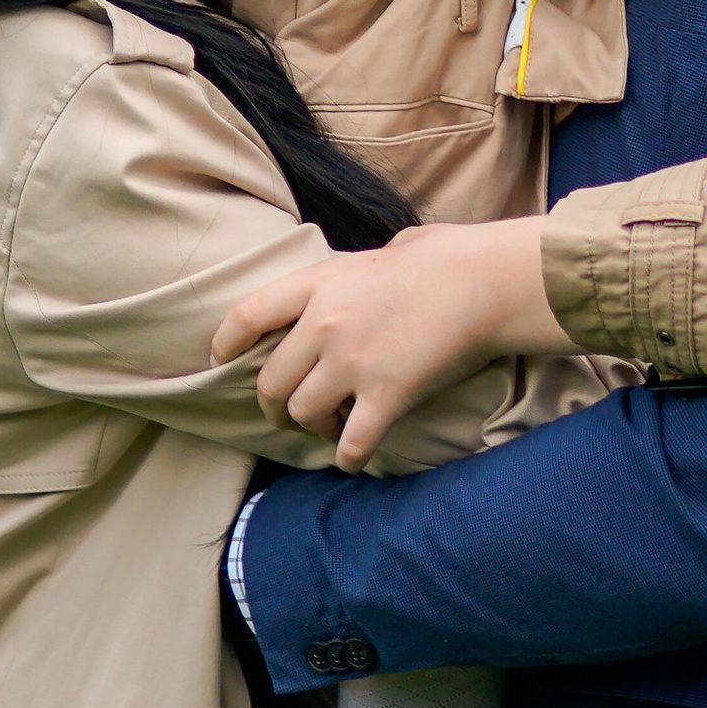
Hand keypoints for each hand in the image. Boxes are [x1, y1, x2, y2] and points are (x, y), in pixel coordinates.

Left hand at [211, 217, 561, 469]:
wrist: (485, 281)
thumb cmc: (443, 259)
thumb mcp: (380, 251)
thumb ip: (350, 272)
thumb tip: (352, 278)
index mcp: (319, 284)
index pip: (248, 316)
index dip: (227, 342)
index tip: (221, 360)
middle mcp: (324, 325)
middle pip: (271, 381)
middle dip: (275, 406)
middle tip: (289, 415)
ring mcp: (353, 362)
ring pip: (303, 414)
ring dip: (313, 428)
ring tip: (330, 429)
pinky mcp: (386, 395)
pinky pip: (350, 443)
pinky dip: (347, 456)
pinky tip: (353, 456)